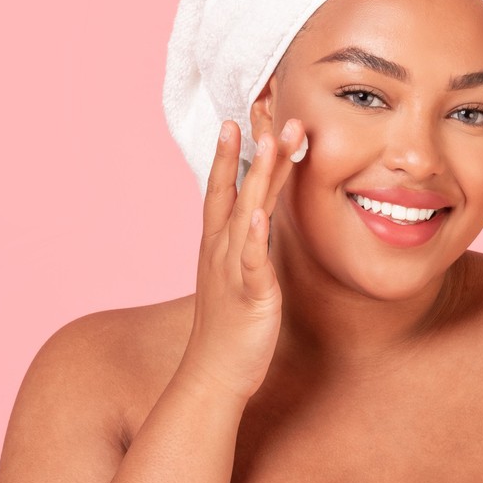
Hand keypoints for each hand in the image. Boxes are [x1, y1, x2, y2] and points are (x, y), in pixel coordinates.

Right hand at [178, 116, 306, 402]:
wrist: (213, 375)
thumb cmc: (228, 327)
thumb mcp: (237, 276)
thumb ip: (248, 245)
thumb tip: (260, 220)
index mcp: (219, 244)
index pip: (225, 188)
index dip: (233, 152)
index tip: (242, 115)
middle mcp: (221, 249)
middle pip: (235, 189)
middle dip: (251, 149)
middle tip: (264, 107)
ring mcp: (233, 270)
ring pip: (245, 214)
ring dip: (257, 176)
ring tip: (269, 141)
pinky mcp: (250, 295)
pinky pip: (251, 262)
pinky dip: (253, 236)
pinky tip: (258, 214)